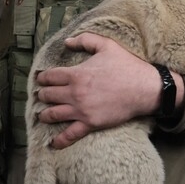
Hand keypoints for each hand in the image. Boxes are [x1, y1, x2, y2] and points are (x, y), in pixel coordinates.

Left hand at [35, 32, 183, 148]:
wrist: (144, 88)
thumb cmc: (126, 66)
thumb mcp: (106, 45)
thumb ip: (85, 39)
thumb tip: (67, 41)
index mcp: (76, 74)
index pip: (50, 77)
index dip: (42, 78)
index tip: (40, 79)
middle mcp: (74, 93)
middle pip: (48, 95)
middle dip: (42, 95)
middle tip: (41, 96)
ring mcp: (81, 110)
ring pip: (53, 114)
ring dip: (44, 115)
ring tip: (41, 115)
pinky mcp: (90, 123)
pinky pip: (70, 134)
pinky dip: (59, 140)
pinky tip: (53, 143)